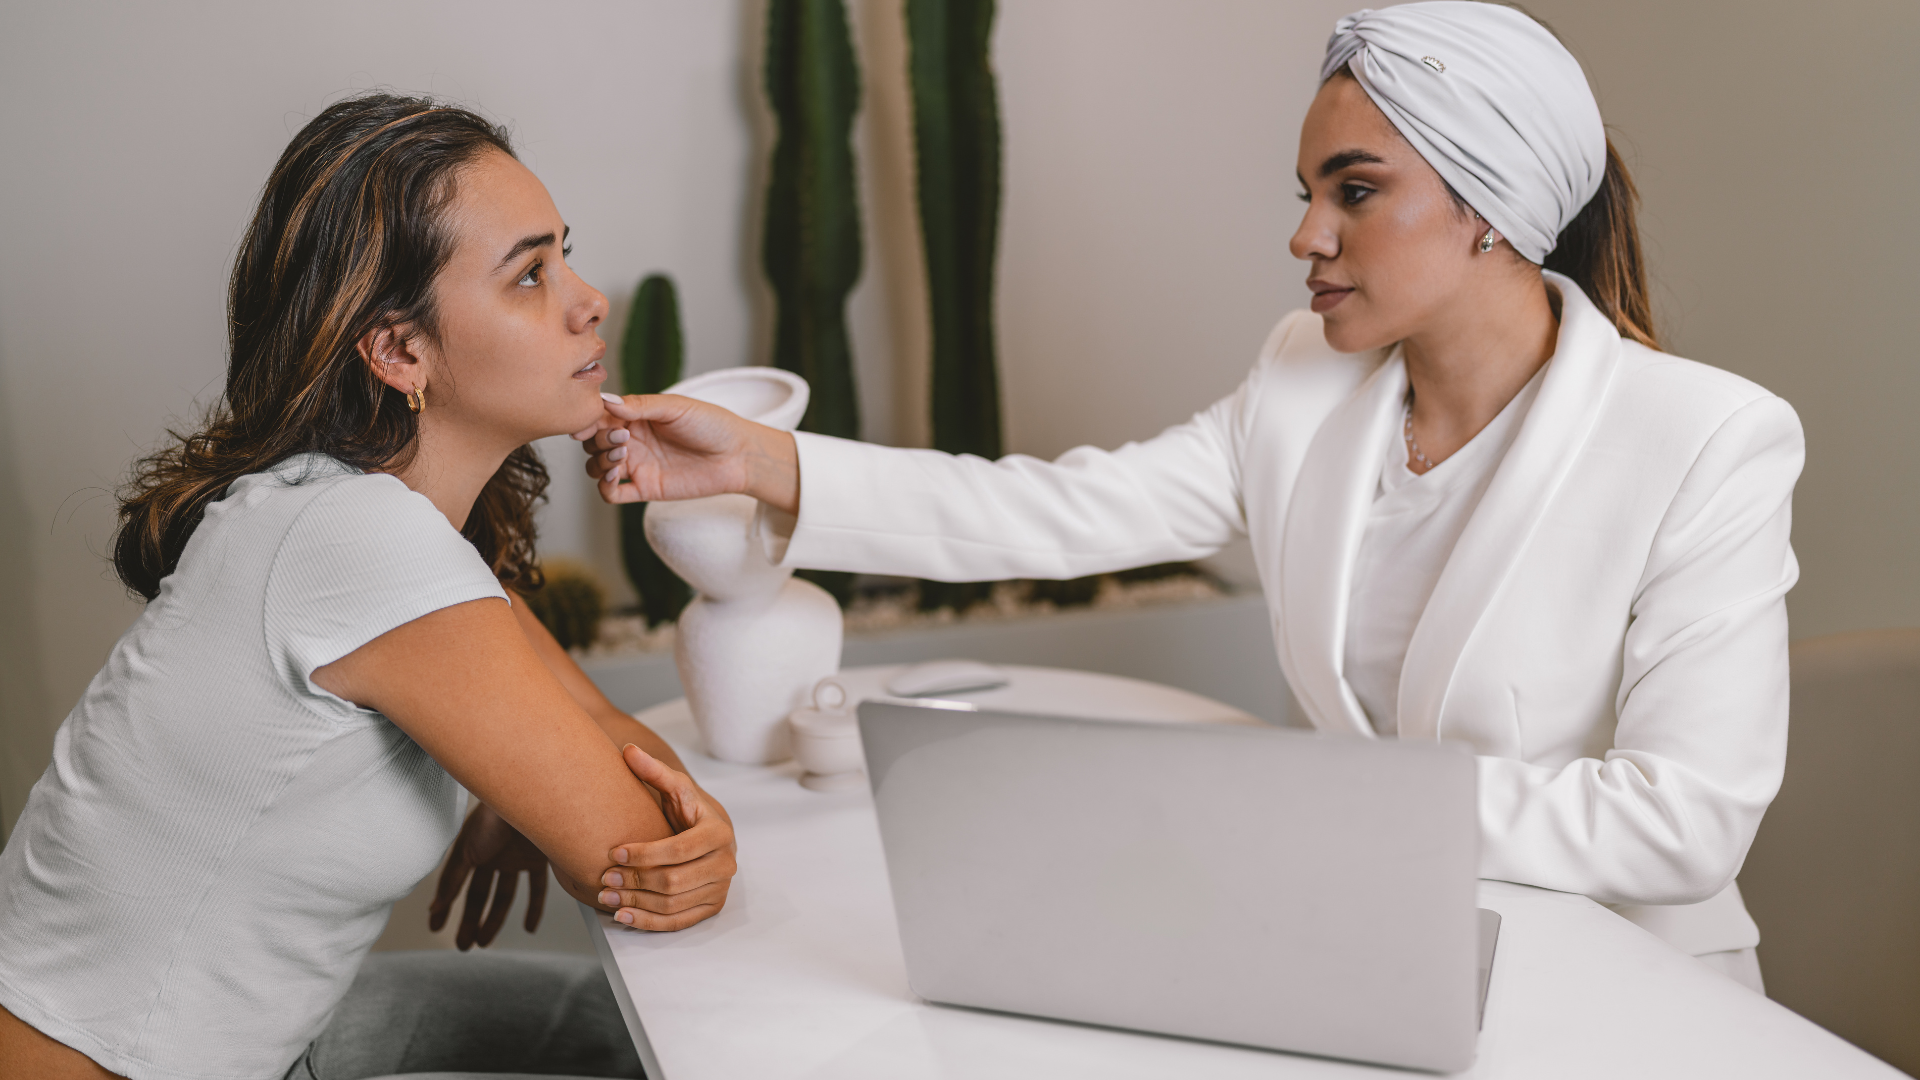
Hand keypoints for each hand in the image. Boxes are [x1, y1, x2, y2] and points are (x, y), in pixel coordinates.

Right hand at [429, 802, 548, 949]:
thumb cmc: (493, 817)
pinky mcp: (539, 859)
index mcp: (472, 850)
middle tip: (462, 945)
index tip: (435, 927)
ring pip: (504, 896)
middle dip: (469, 921)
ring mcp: (516, 858)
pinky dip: (534, 909)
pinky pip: (536, 889)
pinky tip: (529, 928)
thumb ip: (451, 880)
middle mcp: (494, 855)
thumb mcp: (466, 850)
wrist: (529, 797)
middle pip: (479, 895)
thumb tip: (433, 908)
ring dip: (494, 920)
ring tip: (483, 942)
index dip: (444, 906)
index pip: (455, 885)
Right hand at [574, 393, 798, 513]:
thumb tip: (606, 400)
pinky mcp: (646, 489)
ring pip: (597, 467)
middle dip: (598, 441)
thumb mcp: (675, 407)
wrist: (738, 456)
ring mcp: (638, 465)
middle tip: (622, 439)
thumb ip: (640, 405)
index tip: (588, 423)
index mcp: (635, 416)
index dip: (588, 421)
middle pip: (594, 443)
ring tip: (622, 457)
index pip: (599, 418)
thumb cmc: (711, 424)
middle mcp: (632, 441)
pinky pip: (613, 494)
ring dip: (599, 463)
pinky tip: (615, 478)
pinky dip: (605, 488)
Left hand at [595, 745, 738, 931]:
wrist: (708, 833)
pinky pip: (678, 922)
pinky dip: (648, 922)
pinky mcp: (711, 907)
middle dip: (636, 880)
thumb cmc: (688, 810)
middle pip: (675, 881)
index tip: (615, 852)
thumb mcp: (675, 788)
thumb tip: (628, 750)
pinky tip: (622, 916)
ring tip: (605, 896)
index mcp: (719, 832)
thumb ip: (653, 770)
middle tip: (605, 877)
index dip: (646, 853)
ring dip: (636, 903)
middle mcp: (726, 863)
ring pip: (673, 904)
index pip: (680, 849)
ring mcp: (720, 888)